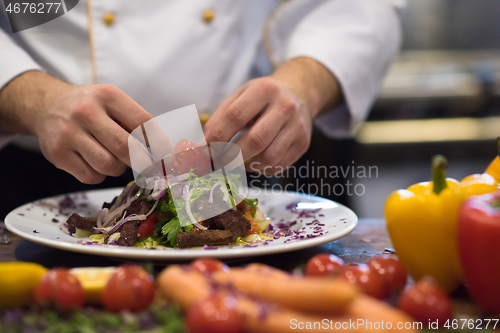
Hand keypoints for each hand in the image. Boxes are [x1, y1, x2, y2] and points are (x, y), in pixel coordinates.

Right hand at [0, 71, 152, 183]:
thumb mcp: (112, 102)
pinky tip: (94, 162)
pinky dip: (99, 175)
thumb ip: (135, 123)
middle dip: (143, 163)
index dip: (159, 144)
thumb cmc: (89, 107)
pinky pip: (91, 176)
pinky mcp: (57, 153)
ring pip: (109, 166)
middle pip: (126, 148)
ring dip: (118, 168)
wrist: (46, 105)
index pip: (142, 123)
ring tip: (113, 158)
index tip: (169, 158)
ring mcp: (69, 133)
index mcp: (107, 95)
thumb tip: (163, 153)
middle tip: (150, 168)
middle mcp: (86, 112)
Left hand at [204, 57, 341, 174]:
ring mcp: (297, 126)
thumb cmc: (261, 98)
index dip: (217, 137)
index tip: (205, 151)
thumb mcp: (239, 97)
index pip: (235, 116)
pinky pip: (279, 165)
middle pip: (255, 140)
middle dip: (231, 157)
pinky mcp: (303, 142)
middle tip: (218, 164)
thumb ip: (219, 119)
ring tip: (236, 162)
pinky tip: (253, 161)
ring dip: (247, 165)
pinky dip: (261, 168)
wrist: (298, 94)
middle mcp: (284, 106)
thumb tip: (202, 147)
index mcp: (264, 90)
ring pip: (269, 157)